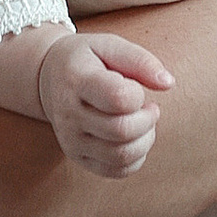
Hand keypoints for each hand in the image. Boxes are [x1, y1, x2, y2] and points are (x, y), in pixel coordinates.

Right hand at [35, 30, 174, 178]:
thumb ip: (140, 60)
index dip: (138, 94)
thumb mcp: (109, 45)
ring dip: (145, 139)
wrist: (48, 78)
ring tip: (143, 121)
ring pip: (121, 155)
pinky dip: (136, 157)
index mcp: (76, 80)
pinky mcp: (78, 157)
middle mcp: (68, 115)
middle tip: (148, 106)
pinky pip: (117, 170)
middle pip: (121, 131)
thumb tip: (168, 83)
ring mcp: (71, 140)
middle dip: (147, 119)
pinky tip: (135, 137)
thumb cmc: (86, 59)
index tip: (135, 86)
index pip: (117, 98)